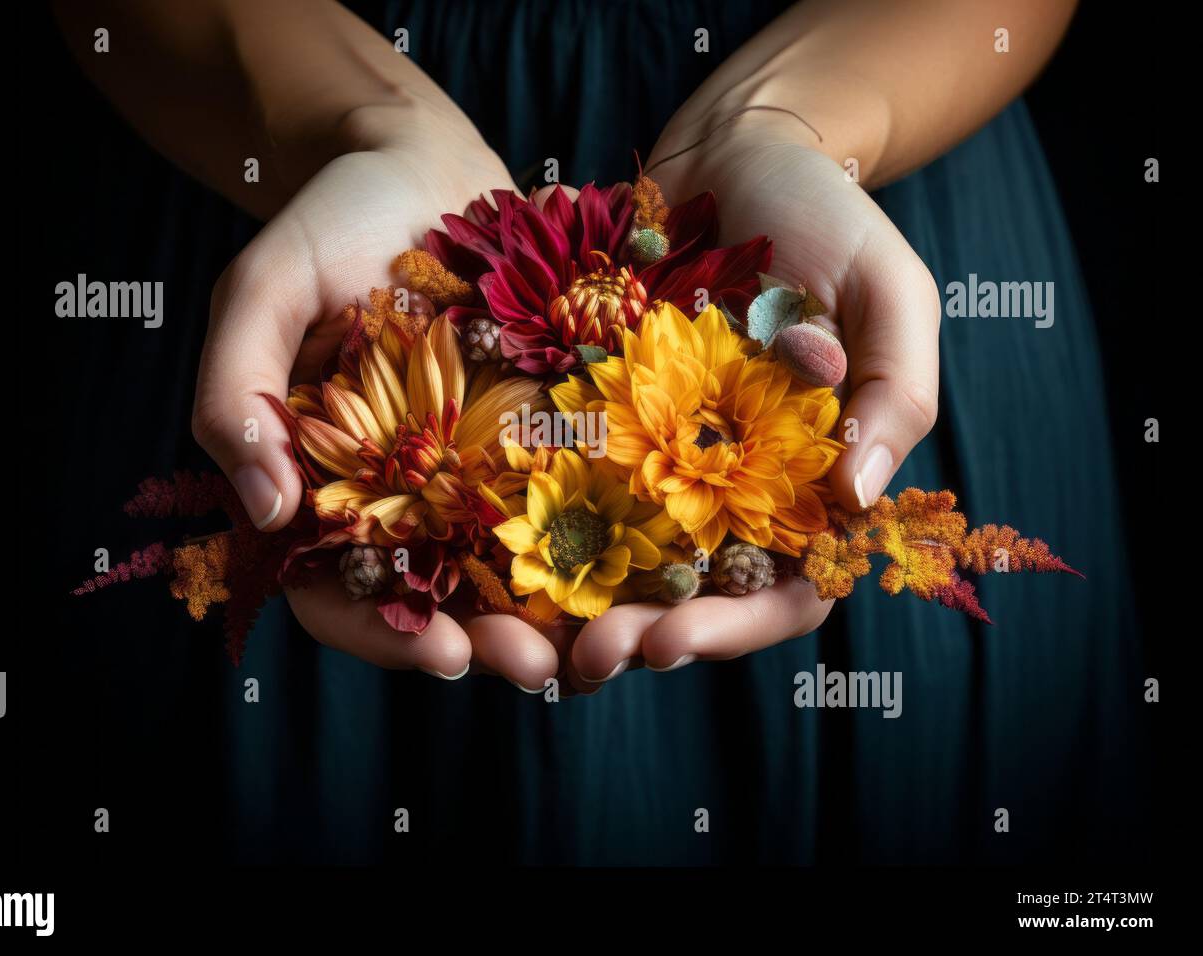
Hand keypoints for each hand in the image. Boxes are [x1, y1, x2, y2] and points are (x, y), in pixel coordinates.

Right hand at [192, 117, 568, 686]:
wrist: (421, 159)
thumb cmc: (331, 219)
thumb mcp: (263, 288)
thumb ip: (236, 391)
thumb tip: (265, 512)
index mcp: (326, 482)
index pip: (338, 589)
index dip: (383, 633)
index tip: (442, 651)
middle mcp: (403, 491)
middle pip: (436, 598)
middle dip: (487, 641)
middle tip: (538, 668)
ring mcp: (475, 466)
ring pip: (509, 567)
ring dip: (553, 614)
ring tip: (602, 640)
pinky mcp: (537, 432)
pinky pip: (568, 498)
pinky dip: (602, 540)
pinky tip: (644, 564)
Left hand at [561, 112, 940, 690]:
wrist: (735, 149)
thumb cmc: (827, 217)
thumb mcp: (890, 291)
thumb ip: (893, 392)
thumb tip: (858, 497)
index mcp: (808, 481)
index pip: (787, 589)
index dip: (736, 627)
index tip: (674, 638)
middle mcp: (730, 487)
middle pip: (693, 596)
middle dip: (645, 636)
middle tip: (589, 659)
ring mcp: (659, 458)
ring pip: (622, 564)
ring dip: (580, 610)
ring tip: (530, 638)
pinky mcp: (597, 419)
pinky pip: (565, 488)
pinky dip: (536, 533)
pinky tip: (494, 560)